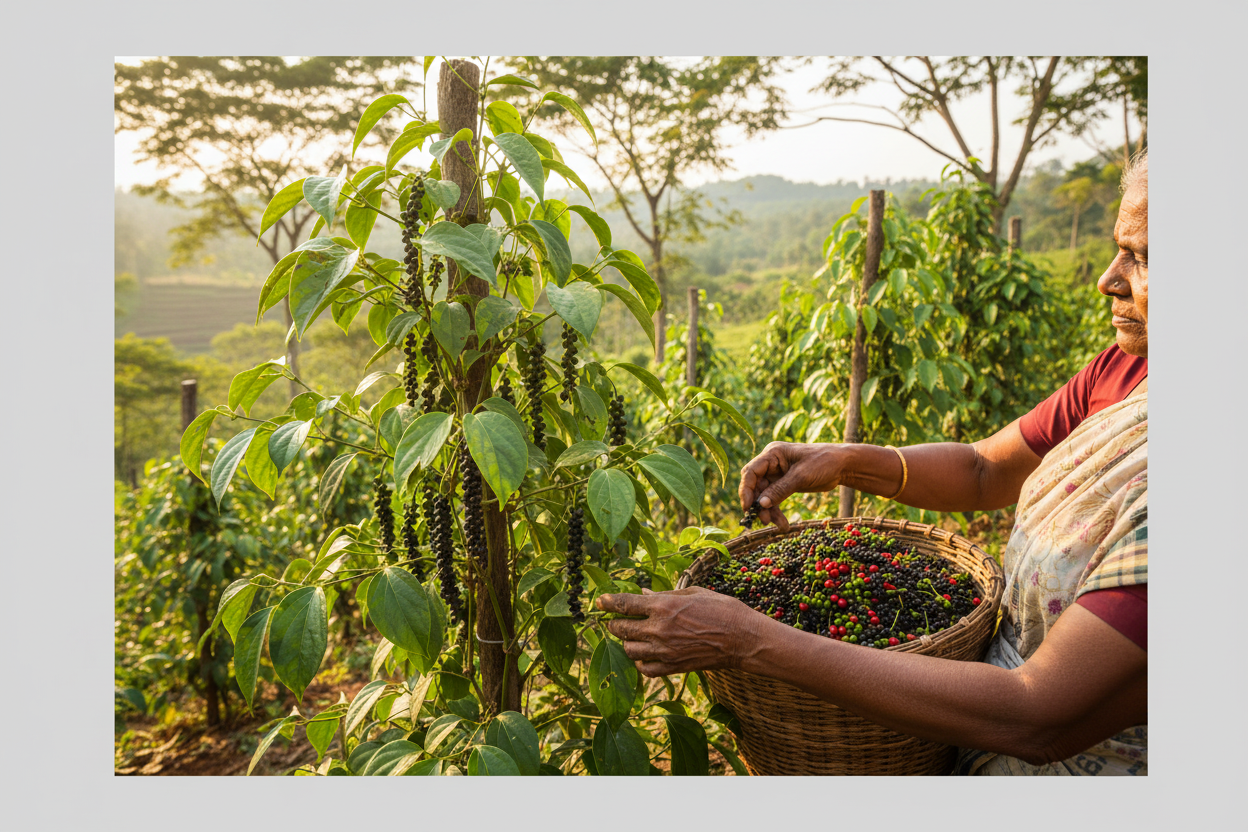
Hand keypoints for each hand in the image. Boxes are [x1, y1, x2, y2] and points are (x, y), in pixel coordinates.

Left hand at [596, 587, 761, 676]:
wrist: (742, 639)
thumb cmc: (722, 609)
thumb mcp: (693, 593)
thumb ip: (664, 595)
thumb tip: (644, 594)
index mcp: (664, 606)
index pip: (625, 604)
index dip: (608, 602)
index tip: (599, 601)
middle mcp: (659, 629)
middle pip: (621, 628)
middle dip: (614, 623)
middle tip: (616, 619)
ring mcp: (665, 650)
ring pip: (629, 650)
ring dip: (627, 642)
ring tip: (633, 636)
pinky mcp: (673, 667)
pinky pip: (645, 669)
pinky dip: (640, 662)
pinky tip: (646, 654)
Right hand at [738, 442, 841, 530]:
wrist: (843, 465)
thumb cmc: (823, 462)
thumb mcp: (801, 476)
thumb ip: (779, 490)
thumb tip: (760, 505)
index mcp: (773, 454)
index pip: (751, 472)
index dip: (746, 490)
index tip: (748, 508)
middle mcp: (771, 463)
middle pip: (756, 485)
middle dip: (758, 504)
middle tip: (763, 520)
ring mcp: (777, 474)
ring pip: (765, 495)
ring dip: (769, 511)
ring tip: (777, 525)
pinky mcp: (784, 484)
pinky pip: (775, 499)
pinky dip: (777, 511)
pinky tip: (783, 525)